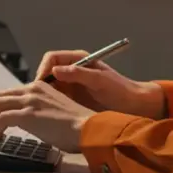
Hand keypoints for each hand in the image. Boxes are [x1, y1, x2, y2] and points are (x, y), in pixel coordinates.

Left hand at [0, 80, 94, 152]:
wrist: (87, 128)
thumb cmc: (77, 126)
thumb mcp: (55, 111)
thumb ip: (40, 110)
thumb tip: (29, 122)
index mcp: (40, 87)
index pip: (12, 92)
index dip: (1, 106)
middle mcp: (32, 90)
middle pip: (0, 96)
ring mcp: (29, 101)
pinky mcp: (27, 115)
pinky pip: (2, 119)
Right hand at [35, 50, 165, 119]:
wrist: (135, 107)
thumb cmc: (120, 91)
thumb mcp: (100, 81)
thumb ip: (79, 74)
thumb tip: (55, 71)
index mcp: (79, 60)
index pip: (52, 58)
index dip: (43, 69)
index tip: (40, 85)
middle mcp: (73, 70)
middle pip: (47, 72)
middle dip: (40, 84)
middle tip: (36, 99)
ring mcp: (72, 85)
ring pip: (49, 87)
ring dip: (43, 95)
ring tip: (40, 108)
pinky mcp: (73, 99)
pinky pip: (55, 99)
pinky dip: (50, 104)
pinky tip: (49, 113)